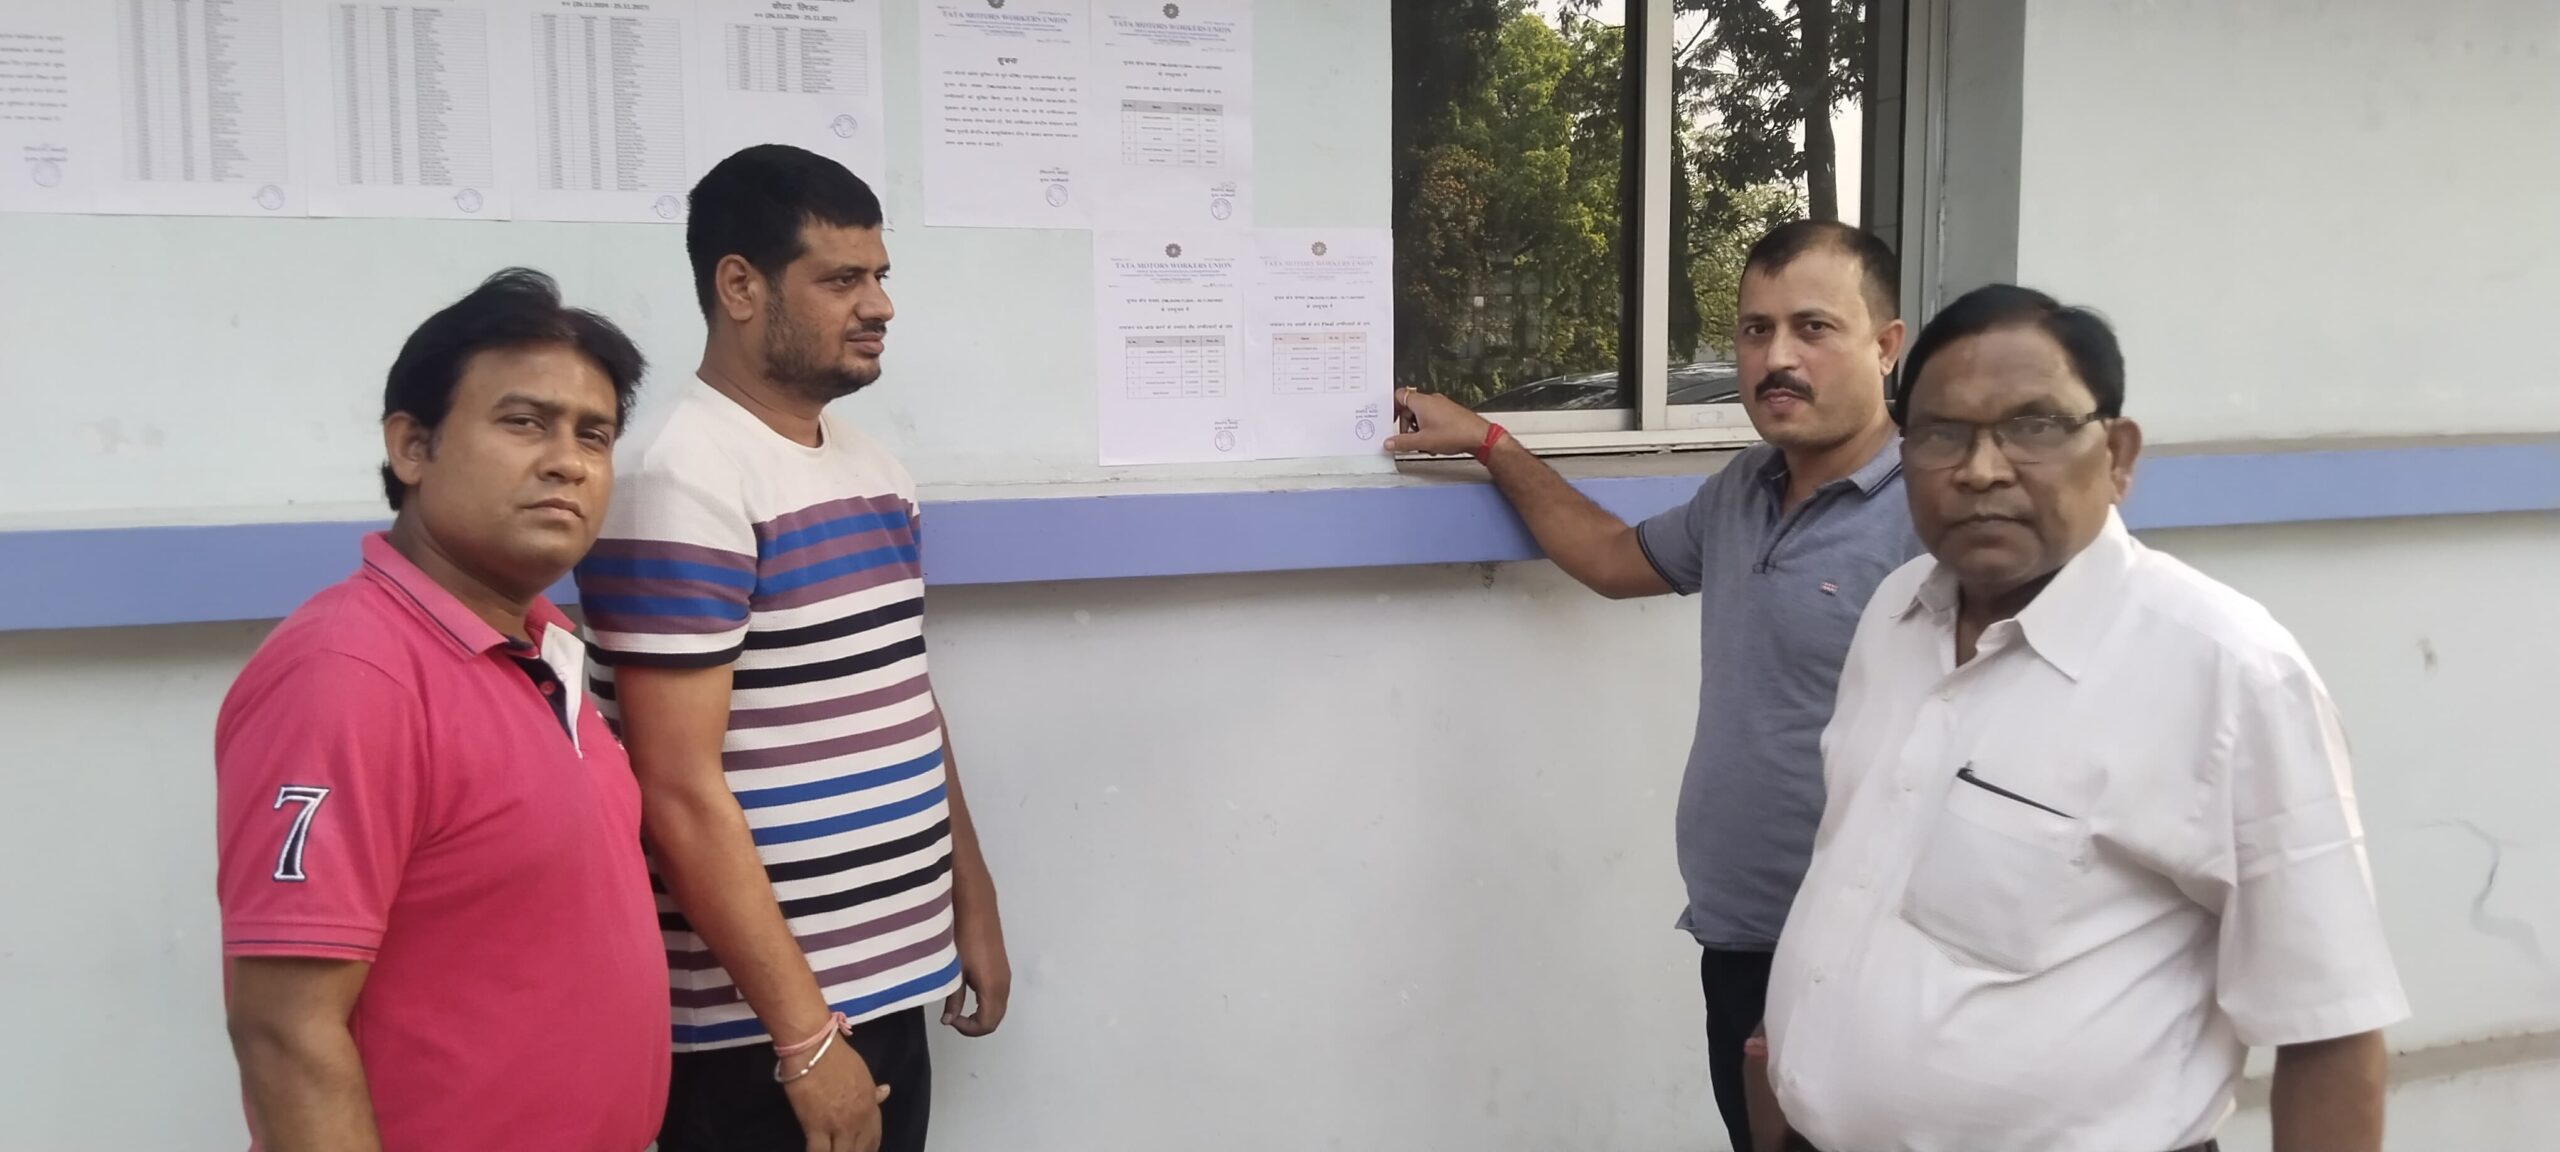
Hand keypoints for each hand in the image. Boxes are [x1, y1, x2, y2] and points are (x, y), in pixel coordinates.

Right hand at [778, 1034, 891, 1151]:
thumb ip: (871, 1089)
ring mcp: (838, 1126)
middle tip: (846, 1151)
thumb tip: (885, 1092)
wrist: (814, 1049)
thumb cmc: (836, 1056)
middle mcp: (858, 1119)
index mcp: (870, 1106)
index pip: (874, 1136)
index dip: (869, 1147)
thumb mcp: (861, 1072)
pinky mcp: (815, 1127)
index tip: (865, 1150)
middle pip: (860, 1150)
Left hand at [942, 898, 1010, 1036]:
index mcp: (993, 987)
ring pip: (998, 1006)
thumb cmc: (963, 935)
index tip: (951, 1020)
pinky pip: (998, 994)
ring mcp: (1005, 974)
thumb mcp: (954, 970)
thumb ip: (953, 998)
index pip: (987, 1024)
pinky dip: (985, 1002)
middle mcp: (1004, 983)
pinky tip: (967, 991)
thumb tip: (949, 1019)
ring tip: (959, 1007)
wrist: (976, 906)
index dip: (969, 1029)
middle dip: (976, 1025)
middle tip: (954, 1018)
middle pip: (996, 1018)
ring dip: (981, 1013)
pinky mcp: (1002, 966)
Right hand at [1385, 387, 1493, 455]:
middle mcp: (1431, 400)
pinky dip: (1428, 427)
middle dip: (1406, 423)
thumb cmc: (1455, 433)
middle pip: (1409, 407)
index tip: (1391, 420)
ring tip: (1422, 441)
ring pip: (1421, 413)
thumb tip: (1389, 443)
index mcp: (1421, 402)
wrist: (1478, 436)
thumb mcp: (1422, 442)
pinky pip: (1432, 416)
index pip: (1399, 396)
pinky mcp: (1449, 412)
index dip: (1392, 408)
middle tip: (1407, 437)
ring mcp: (1441, 405)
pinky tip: (1433, 440)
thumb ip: (1402, 442)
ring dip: (1418, 427)